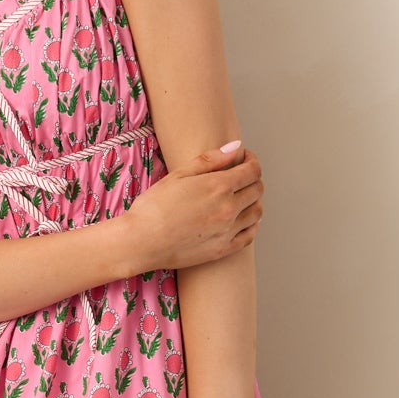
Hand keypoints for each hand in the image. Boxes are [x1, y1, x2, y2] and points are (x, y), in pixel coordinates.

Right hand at [122, 140, 263, 273]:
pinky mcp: (223, 249)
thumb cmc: (154, 207)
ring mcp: (228, 231)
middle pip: (257, 190)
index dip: (252, 160)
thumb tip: (235, 148)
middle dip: (252, 178)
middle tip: (241, 176)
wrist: (141, 242)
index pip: (252, 170)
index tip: (244, 159)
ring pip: (257, 212)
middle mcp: (228, 209)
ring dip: (254, 201)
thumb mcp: (179, 175)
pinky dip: (252, 224)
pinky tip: (242, 219)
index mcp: (219, 187)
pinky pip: (250, 235)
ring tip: (242, 197)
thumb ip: (210, 160)